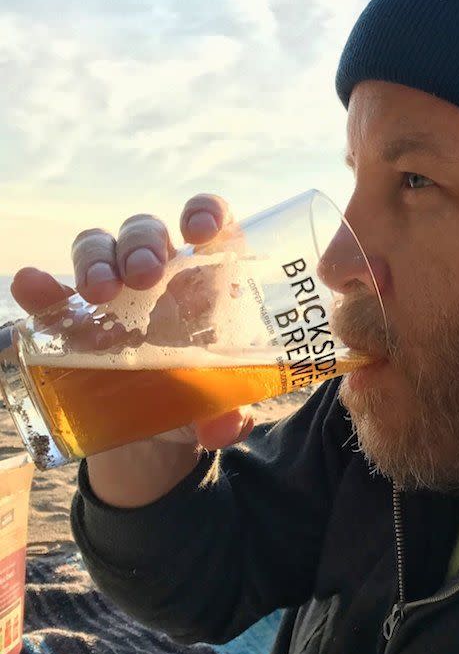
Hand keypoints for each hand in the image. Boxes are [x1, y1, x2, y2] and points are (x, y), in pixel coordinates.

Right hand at [9, 194, 253, 450]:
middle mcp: (159, 278)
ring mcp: (112, 296)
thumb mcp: (219, 407)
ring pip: (100, 248)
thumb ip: (229, 412)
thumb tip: (227, 425)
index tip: (200, 231)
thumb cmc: (198, 401)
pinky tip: (33, 286)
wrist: (153, 441)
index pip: (210, 227)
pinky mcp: (71, 324)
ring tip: (99, 291)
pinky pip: (50, 294)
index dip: (206, 212)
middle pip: (147, 233)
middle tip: (146, 277)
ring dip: (97, 260)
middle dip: (143, 245)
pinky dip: (40, 288)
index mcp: (206, 285)